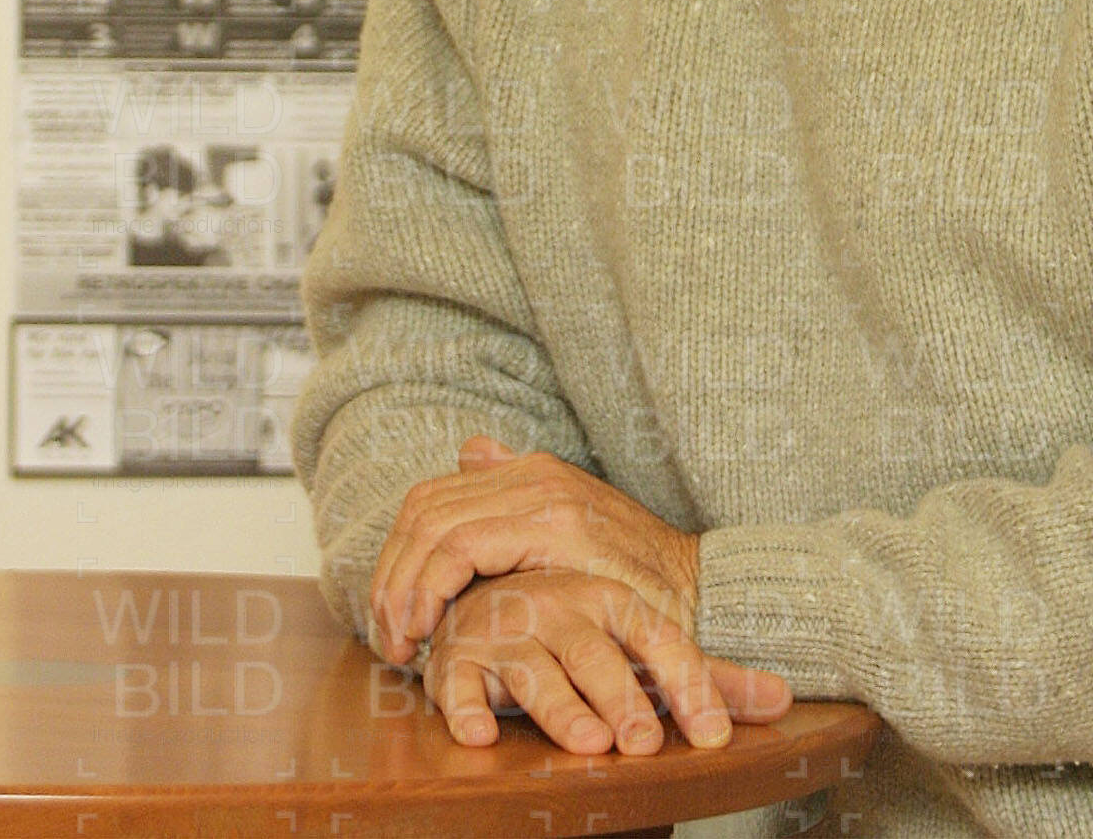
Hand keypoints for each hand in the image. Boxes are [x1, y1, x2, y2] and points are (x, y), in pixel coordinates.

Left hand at [372, 439, 699, 665]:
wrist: (702, 592)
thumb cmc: (634, 581)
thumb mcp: (571, 532)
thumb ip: (516, 493)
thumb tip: (470, 450)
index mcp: (529, 474)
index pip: (430, 500)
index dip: (397, 557)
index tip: (393, 615)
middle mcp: (531, 473)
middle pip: (422, 509)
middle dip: (391, 575)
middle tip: (389, 637)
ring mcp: (542, 493)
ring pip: (433, 524)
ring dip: (403, 585)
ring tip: (403, 642)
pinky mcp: (552, 524)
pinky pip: (461, 544)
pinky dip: (430, 583)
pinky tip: (430, 626)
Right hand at [421, 568, 791, 754]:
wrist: (500, 577)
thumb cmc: (583, 626)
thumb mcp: (647, 644)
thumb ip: (708, 677)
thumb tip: (785, 699)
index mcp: (614, 600)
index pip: (661, 639)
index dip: (690, 685)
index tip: (714, 738)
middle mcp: (564, 606)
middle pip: (596, 654)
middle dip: (621, 700)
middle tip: (642, 744)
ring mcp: (511, 628)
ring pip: (535, 667)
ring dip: (559, 707)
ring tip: (587, 745)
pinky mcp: (460, 654)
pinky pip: (457, 680)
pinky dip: (466, 706)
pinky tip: (480, 737)